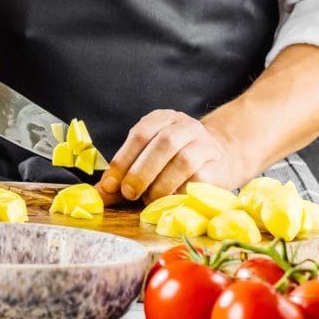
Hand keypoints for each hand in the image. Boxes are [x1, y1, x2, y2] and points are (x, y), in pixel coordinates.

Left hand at [97, 110, 252, 205]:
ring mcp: (204, 144)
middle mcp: (185, 126)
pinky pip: (197, 180)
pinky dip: (179, 192)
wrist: (221, 159)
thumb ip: (123, 175)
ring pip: (182, 161)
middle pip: (162, 144)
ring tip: (149, 199)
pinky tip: (170, 200)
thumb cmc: (174, 161)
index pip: (140, 133)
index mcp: (163, 119)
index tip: (110, 184)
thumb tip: (98, 195)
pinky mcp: (217, 166)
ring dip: (160, 185)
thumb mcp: (146, 159)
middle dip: (141, 172)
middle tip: (128, 193)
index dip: (123, 160)